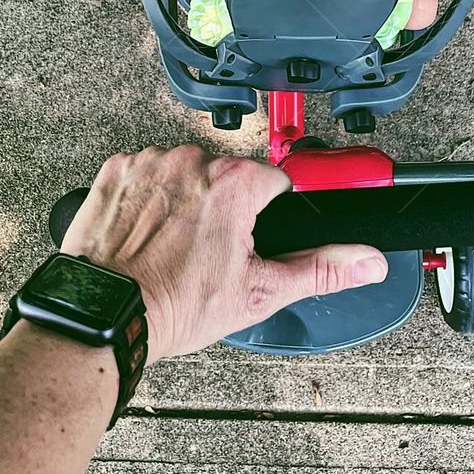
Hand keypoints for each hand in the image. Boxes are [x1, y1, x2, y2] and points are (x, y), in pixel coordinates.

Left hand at [60, 146, 388, 362]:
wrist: (107, 313)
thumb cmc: (175, 305)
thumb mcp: (259, 291)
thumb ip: (320, 269)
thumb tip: (366, 261)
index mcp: (235, 183)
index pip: (272, 181)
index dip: (266, 212)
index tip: (249, 234)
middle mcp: (193, 160)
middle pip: (224, 176)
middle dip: (220, 208)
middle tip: (205, 252)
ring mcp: (150, 161)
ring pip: (182, 173)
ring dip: (180, 199)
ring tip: (170, 247)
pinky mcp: (117, 170)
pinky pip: (142, 173)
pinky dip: (144, 197)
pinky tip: (142, 234)